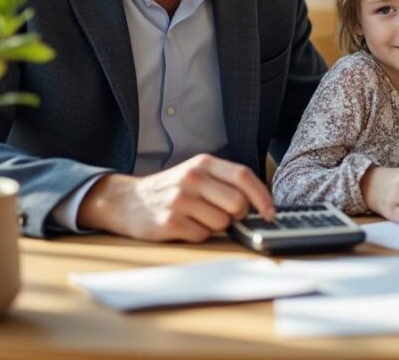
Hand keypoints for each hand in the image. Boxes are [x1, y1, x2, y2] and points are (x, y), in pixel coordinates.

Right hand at [77, 154, 273, 242]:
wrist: (128, 201)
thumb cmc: (173, 190)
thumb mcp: (197, 174)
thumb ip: (225, 183)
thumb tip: (260, 205)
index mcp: (204, 163)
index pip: (244, 176)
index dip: (262, 196)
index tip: (270, 213)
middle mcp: (192, 178)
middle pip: (237, 203)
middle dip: (237, 215)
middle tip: (222, 214)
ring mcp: (180, 200)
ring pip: (222, 223)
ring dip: (216, 226)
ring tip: (198, 218)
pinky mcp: (169, 222)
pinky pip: (203, 235)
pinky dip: (199, 235)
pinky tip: (185, 226)